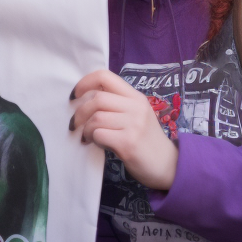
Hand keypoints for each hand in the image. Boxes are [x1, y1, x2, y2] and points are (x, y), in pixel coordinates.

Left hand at [70, 69, 177, 189]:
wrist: (167, 165)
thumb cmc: (144, 140)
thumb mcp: (135, 115)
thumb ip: (115, 104)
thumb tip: (82, 99)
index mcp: (135, 96)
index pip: (104, 76)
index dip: (84, 83)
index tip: (74, 95)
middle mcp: (136, 107)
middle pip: (97, 98)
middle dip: (79, 112)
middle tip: (76, 124)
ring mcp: (134, 124)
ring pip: (96, 117)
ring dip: (85, 128)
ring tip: (87, 136)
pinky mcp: (128, 143)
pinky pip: (99, 134)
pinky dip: (91, 138)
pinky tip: (95, 143)